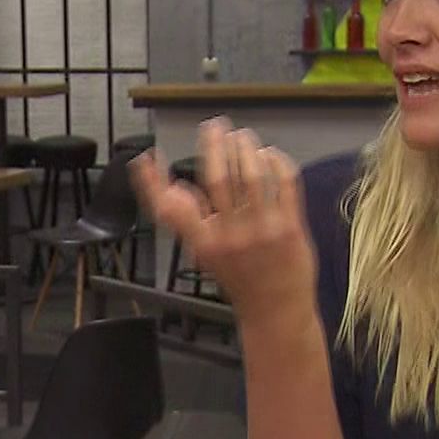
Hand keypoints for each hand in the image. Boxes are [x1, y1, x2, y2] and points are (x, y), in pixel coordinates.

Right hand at [132, 119, 315, 321]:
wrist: (276, 311)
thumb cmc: (241, 282)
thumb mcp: (206, 255)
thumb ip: (191, 222)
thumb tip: (175, 190)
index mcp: (204, 244)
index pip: (171, 207)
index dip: (154, 181)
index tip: (147, 157)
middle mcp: (231, 235)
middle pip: (219, 177)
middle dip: (214, 145)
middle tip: (214, 127)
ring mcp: (263, 230)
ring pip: (252, 175)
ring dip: (246, 148)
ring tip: (242, 136)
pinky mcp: (291, 227)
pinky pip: (284, 184)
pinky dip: (276, 162)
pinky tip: (270, 155)